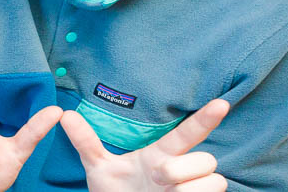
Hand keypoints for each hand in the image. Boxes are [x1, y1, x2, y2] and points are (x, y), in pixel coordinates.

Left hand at [61, 99, 229, 191]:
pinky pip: (214, 191)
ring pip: (214, 178)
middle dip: (182, 168)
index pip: (186, 133)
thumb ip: (86, 143)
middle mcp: (182, 168)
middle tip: (158, 176)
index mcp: (160, 154)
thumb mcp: (98, 167)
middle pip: (206, 158)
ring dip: (187, 186)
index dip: (205, 118)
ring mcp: (194, 187)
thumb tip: (66, 116)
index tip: (221, 103)